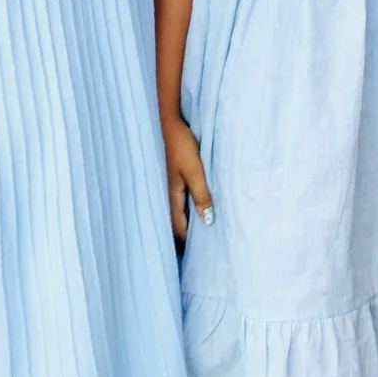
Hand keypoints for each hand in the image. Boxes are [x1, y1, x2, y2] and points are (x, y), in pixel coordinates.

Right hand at [163, 114, 212, 244]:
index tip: (203, 254)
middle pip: (177, 223)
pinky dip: (190, 208)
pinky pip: (182, 199)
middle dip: (188, 237)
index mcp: (172, 196)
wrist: (170, 122)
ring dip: (189, 222)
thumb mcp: (195, 171)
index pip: (179, 229)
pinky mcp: (175, 177)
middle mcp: (169, 194)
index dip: (190, 243)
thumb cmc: (182, 145)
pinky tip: (200, 207)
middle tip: (205, 249)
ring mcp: (171, 185)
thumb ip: (201, 194)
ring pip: (179, 211)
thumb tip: (207, 222)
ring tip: (205, 233)